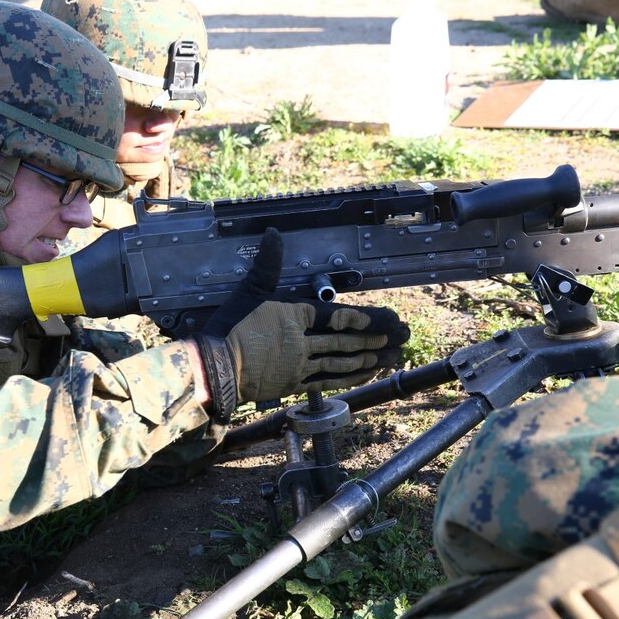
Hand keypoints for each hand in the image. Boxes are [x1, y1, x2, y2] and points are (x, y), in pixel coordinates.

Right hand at [194, 229, 408, 419]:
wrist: (214, 368)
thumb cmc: (230, 328)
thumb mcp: (248, 290)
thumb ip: (266, 264)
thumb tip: (273, 234)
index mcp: (294, 315)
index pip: (338, 316)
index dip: (367, 318)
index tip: (388, 318)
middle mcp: (303, 341)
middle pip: (347, 340)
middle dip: (379, 338)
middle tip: (404, 336)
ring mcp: (300, 365)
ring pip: (343, 362)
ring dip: (371, 358)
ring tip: (392, 355)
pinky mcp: (294, 384)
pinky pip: (330, 382)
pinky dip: (352, 378)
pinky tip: (367, 374)